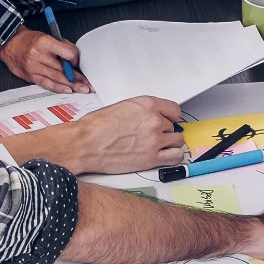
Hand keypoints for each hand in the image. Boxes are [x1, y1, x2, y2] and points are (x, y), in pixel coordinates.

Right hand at [0, 28, 90, 93]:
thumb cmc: (30, 40)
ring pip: (57, 78)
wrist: (10, 44)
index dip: (75, 59)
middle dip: (78, 78)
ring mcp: (34, 67)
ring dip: (72, 85)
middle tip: (89, 85)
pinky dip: (58, 88)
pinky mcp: (31, 76)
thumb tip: (75, 59)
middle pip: (63, 69)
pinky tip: (68, 90)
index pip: (67, 53)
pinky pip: (47, 84)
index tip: (77, 62)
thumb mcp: (47, 37)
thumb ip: (61, 46)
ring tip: (83, 89)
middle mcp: (39, 55)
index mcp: (45, 42)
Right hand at [59, 96, 183, 173]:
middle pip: (173, 127)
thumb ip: (141, 111)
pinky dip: (173, 157)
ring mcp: (155, 140)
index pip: (174, 110)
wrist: (85, 144)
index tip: (166, 121)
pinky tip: (164, 156)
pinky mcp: (152, 158)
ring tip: (159, 147)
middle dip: (164, 132)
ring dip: (169, 144)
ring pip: (177, 141)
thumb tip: (150, 117)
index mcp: (147, 104)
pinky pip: (176, 157)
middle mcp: (154, 120)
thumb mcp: (122, 107)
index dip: (169, 117)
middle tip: (151, 136)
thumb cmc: (96, 127)